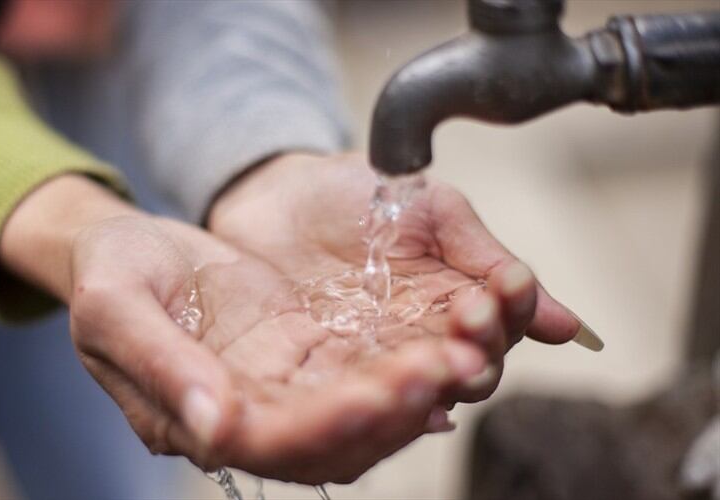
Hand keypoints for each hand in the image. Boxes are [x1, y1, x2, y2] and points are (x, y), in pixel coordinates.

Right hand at [0, 175, 495, 483]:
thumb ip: (162, 366)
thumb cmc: (109, 273)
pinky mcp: (299, 357)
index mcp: (189, 418)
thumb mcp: (115, 308)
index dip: (325, 425)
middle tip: (444, 369)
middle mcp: (242, 418)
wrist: (126, 248)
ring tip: (461, 357)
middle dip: (390, 411)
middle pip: (329, 440)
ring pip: (356, 415)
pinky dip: (402, 370)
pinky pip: (360, 374)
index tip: (378, 393)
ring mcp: (275, 390)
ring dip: (409, 395)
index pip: (268, 441)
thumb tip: (216, 427)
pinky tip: (445, 352)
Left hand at [210, 153, 599, 402]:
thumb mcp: (429, 208)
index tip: (504, 286)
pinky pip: (356, 402)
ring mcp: (370, 362)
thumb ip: (484, 257)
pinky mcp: (320, 377)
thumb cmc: (353, 196)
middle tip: (470, 322)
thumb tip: (564, 322)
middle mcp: (418, 343)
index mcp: (452, 304)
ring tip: (437, 363)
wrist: (273, 194)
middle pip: (467, 372)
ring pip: (418, 394)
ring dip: (434, 382)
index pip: (498, 329)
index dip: (508, 312)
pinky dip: (378, 405)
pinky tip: (389, 396)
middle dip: (476, 352)